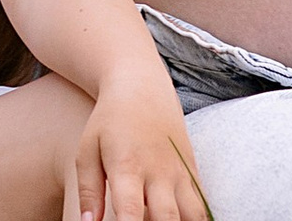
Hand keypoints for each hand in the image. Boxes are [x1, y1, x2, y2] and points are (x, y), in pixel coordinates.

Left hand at [72, 78, 207, 220]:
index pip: (131, 212)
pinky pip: (204, 205)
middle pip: (168, 218)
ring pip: (193, 215)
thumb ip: (90, 191)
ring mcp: (181, 171)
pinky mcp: (194, 172)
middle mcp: (159, 170)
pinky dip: (200, 220)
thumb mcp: (88, 150)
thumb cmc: (108, 121)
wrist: (141, 84)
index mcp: (128, 165)